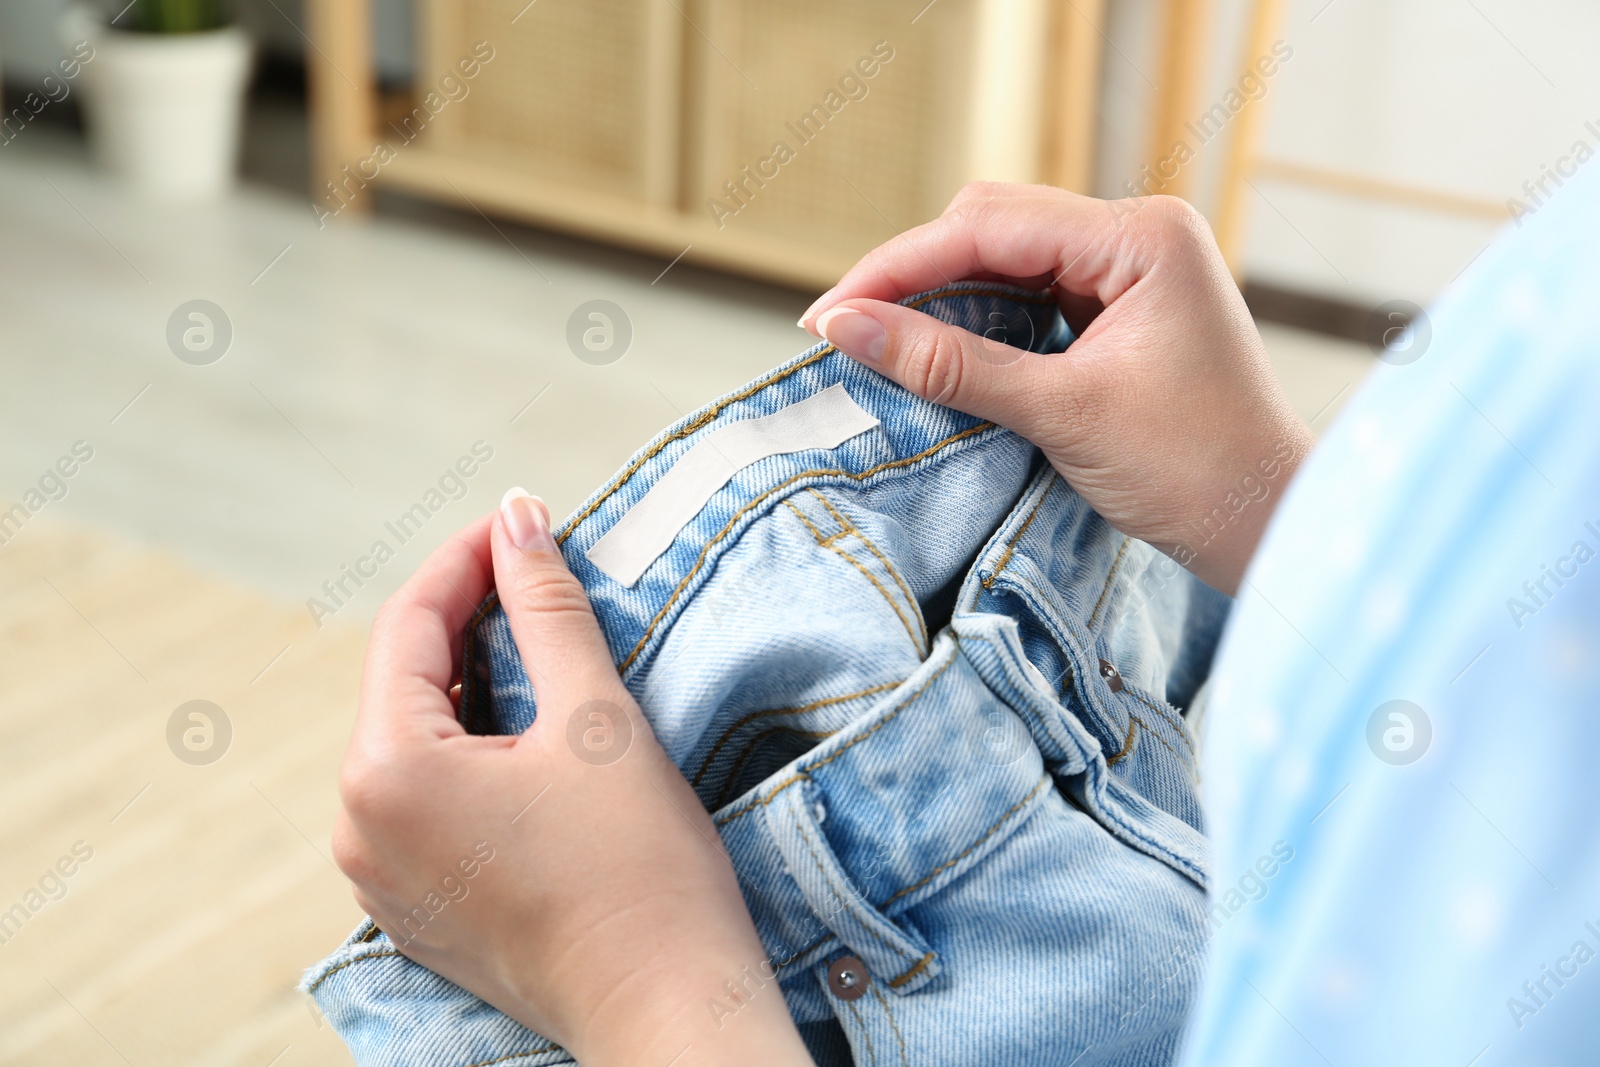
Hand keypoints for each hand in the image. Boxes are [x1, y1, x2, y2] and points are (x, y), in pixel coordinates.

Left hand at [331, 495, 813, 1065]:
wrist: (664, 1004)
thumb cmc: (638, 867)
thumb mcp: (594, 717)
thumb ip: (545, 607)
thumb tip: (516, 516)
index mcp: (387, 773)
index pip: (409, 626)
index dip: (466, 563)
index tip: (520, 522)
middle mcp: (358, 827)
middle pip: (402, 683)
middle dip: (467, 620)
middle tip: (537, 577)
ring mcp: (380, 877)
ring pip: (412, 740)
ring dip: (470, 685)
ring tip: (541, 648)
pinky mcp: (415, 906)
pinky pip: (423, 798)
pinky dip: (468, 751)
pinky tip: (527, 734)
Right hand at [800, 183, 1313, 594]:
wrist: (1265, 524)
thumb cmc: (1193, 471)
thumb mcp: (1062, 413)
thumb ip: (952, 364)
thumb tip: (847, 328)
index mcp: (1141, 236)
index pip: (989, 225)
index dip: (899, 267)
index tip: (829, 314)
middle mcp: (1137, 235)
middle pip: (990, 227)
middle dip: (912, 275)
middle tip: (842, 330)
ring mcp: (1128, 271)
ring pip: (1002, 260)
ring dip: (939, 298)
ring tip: (875, 341)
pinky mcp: (1118, 310)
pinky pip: (1027, 296)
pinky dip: (976, 322)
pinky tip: (933, 351)